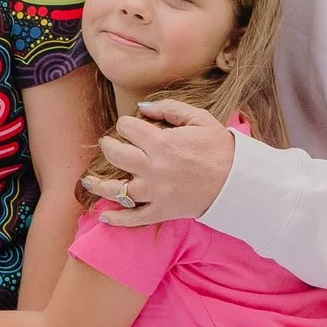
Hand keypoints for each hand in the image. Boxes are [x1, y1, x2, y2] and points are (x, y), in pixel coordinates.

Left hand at [87, 96, 236, 224]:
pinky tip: (102, 215)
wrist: (238, 181)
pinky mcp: (162, 211)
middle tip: (108, 144)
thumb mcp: (199, 119)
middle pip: (116, 155)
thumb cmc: (220, 148)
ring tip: (88, 181)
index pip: (128, 128)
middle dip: (108, 146)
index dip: (126, 124)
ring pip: (118, 189)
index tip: (130, 126)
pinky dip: (117, 219)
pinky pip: (134, 219)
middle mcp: (154, 168)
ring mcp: (156, 192)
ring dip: (99, 185)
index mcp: (162, 143)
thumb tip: (142, 107)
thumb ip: (169, 108)